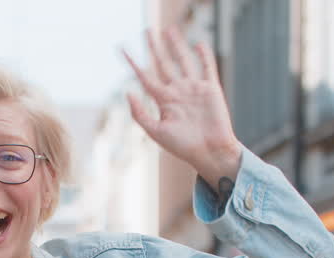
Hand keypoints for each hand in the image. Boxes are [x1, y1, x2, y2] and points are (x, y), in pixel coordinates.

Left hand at [123, 27, 242, 191]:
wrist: (209, 152)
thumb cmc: (182, 147)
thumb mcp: (156, 132)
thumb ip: (140, 114)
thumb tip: (128, 93)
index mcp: (164, 101)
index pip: (145, 77)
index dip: (133, 64)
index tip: (123, 50)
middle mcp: (178, 92)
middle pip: (163, 64)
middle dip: (155, 48)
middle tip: (148, 31)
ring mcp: (194, 89)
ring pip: (183, 61)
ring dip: (177, 46)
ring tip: (170, 30)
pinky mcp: (211, 89)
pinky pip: (207, 67)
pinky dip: (204, 55)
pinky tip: (199, 43)